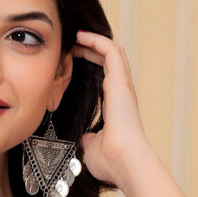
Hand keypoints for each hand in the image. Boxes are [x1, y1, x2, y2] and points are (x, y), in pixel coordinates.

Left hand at [72, 31, 149, 186]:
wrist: (124, 161)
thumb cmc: (111, 160)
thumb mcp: (92, 146)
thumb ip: (88, 138)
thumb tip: (84, 138)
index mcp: (116, 105)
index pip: (106, 75)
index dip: (91, 63)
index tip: (74, 58)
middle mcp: (122, 92)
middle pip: (111, 59)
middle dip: (92, 48)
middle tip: (73, 43)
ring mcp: (123, 86)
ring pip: (113, 51)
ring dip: (95, 41)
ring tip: (77, 36)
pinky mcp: (120, 81)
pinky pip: (111, 51)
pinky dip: (97, 40)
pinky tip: (81, 36)